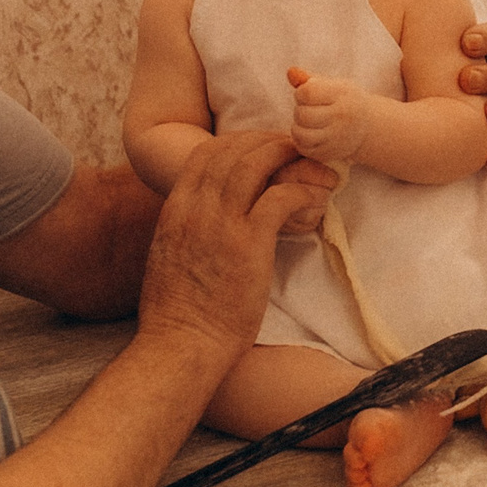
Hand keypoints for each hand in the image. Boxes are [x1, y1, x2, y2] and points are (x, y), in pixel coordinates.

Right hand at [138, 136, 327, 358]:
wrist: (180, 345)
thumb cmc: (178, 314)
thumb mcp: (169, 258)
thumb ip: (185, 233)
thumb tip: (203, 226)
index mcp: (174, 210)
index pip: (204, 154)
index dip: (237, 143)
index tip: (261, 149)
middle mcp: (194, 208)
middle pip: (231, 149)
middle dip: (266, 142)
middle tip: (293, 148)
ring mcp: (220, 223)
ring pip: (255, 164)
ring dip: (287, 157)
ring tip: (312, 163)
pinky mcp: (248, 244)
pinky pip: (280, 197)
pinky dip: (303, 190)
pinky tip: (318, 197)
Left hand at [287, 67, 375, 164]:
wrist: (367, 129)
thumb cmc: (344, 101)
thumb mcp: (332, 86)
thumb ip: (309, 80)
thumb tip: (290, 71)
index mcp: (343, 95)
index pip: (307, 93)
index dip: (301, 93)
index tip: (308, 94)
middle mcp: (342, 117)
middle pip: (302, 115)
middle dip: (299, 110)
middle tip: (307, 110)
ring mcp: (337, 138)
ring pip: (300, 134)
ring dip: (298, 127)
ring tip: (307, 123)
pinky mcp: (329, 154)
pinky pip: (303, 148)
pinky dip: (301, 141)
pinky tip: (310, 134)